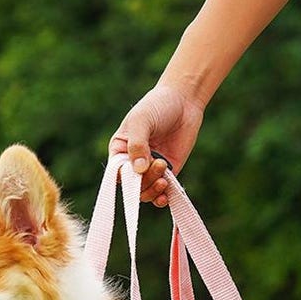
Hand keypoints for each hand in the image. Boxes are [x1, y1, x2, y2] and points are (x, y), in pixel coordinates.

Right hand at [109, 84, 203, 206]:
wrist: (184, 102)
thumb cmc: (157, 106)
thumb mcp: (142, 120)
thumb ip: (137, 144)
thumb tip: (139, 169)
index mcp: (120, 150)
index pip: (116, 173)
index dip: (125, 178)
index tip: (136, 172)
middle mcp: (133, 162)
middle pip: (132, 186)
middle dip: (145, 181)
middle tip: (160, 164)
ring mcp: (150, 169)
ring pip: (146, 191)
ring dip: (154, 188)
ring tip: (165, 174)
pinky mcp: (168, 172)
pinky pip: (161, 192)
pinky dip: (162, 197)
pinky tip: (165, 195)